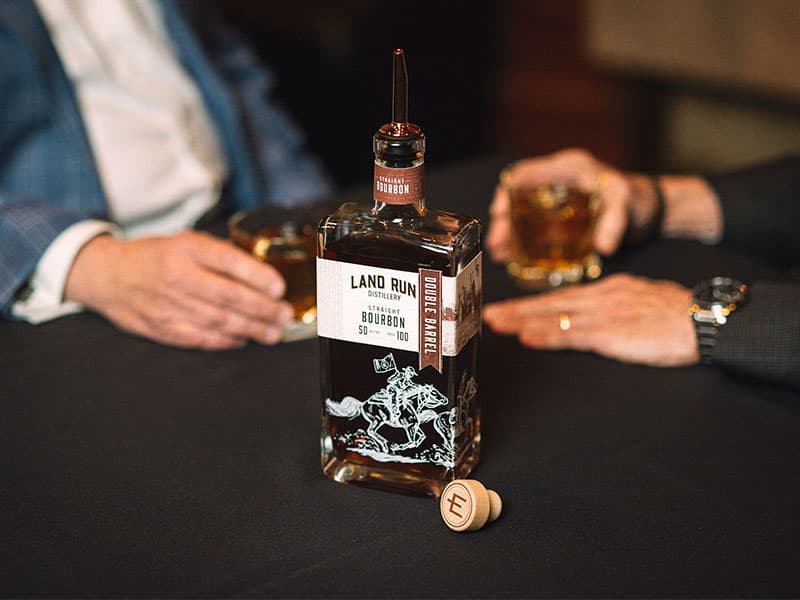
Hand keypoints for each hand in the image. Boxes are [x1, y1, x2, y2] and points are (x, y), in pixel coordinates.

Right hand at [65, 232, 293, 349]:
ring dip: (251, 329)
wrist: (105, 274)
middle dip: (263, 309)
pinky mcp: (160, 328)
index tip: (279, 288)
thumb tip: (263, 276)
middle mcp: (176, 275)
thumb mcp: (186, 242)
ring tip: (273, 333)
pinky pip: (199, 338)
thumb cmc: (155, 257)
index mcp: (186, 248)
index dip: (257, 276)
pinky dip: (225, 341)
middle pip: (228, 296)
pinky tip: (243, 340)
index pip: (228, 261)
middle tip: (285, 316)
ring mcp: (166, 304)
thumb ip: (220, 256)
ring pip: (218, 321)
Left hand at [483, 273, 699, 366]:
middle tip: (487, 314)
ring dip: (521, 322)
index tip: (508, 308)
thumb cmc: (678, 314)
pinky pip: (572, 335)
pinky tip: (527, 338)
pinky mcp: (612, 333)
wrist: (704, 319)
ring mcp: (604, 314)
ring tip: (495, 325)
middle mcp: (600, 298)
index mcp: (607, 290)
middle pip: (549, 303)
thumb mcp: (641, 300)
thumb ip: (614, 305)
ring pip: (554, 316)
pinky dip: (547, 336)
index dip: (531, 304)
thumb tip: (594, 314)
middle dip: (516, 310)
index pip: (560, 297)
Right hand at [485, 149, 660, 261]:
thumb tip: (603, 247)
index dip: (506, 192)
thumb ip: (615, 223)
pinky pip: (531, 224)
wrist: (648, 209)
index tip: (498, 213)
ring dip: (508, 232)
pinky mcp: (557, 215)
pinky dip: (521, 239)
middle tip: (496, 244)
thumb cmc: (637, 200)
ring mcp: (554, 198)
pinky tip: (514, 256)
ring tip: (499, 254)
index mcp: (567, 168)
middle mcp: (556, 180)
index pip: (524, 173)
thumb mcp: (627, 206)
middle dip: (502, 220)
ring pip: (520, 212)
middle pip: (516, 196)